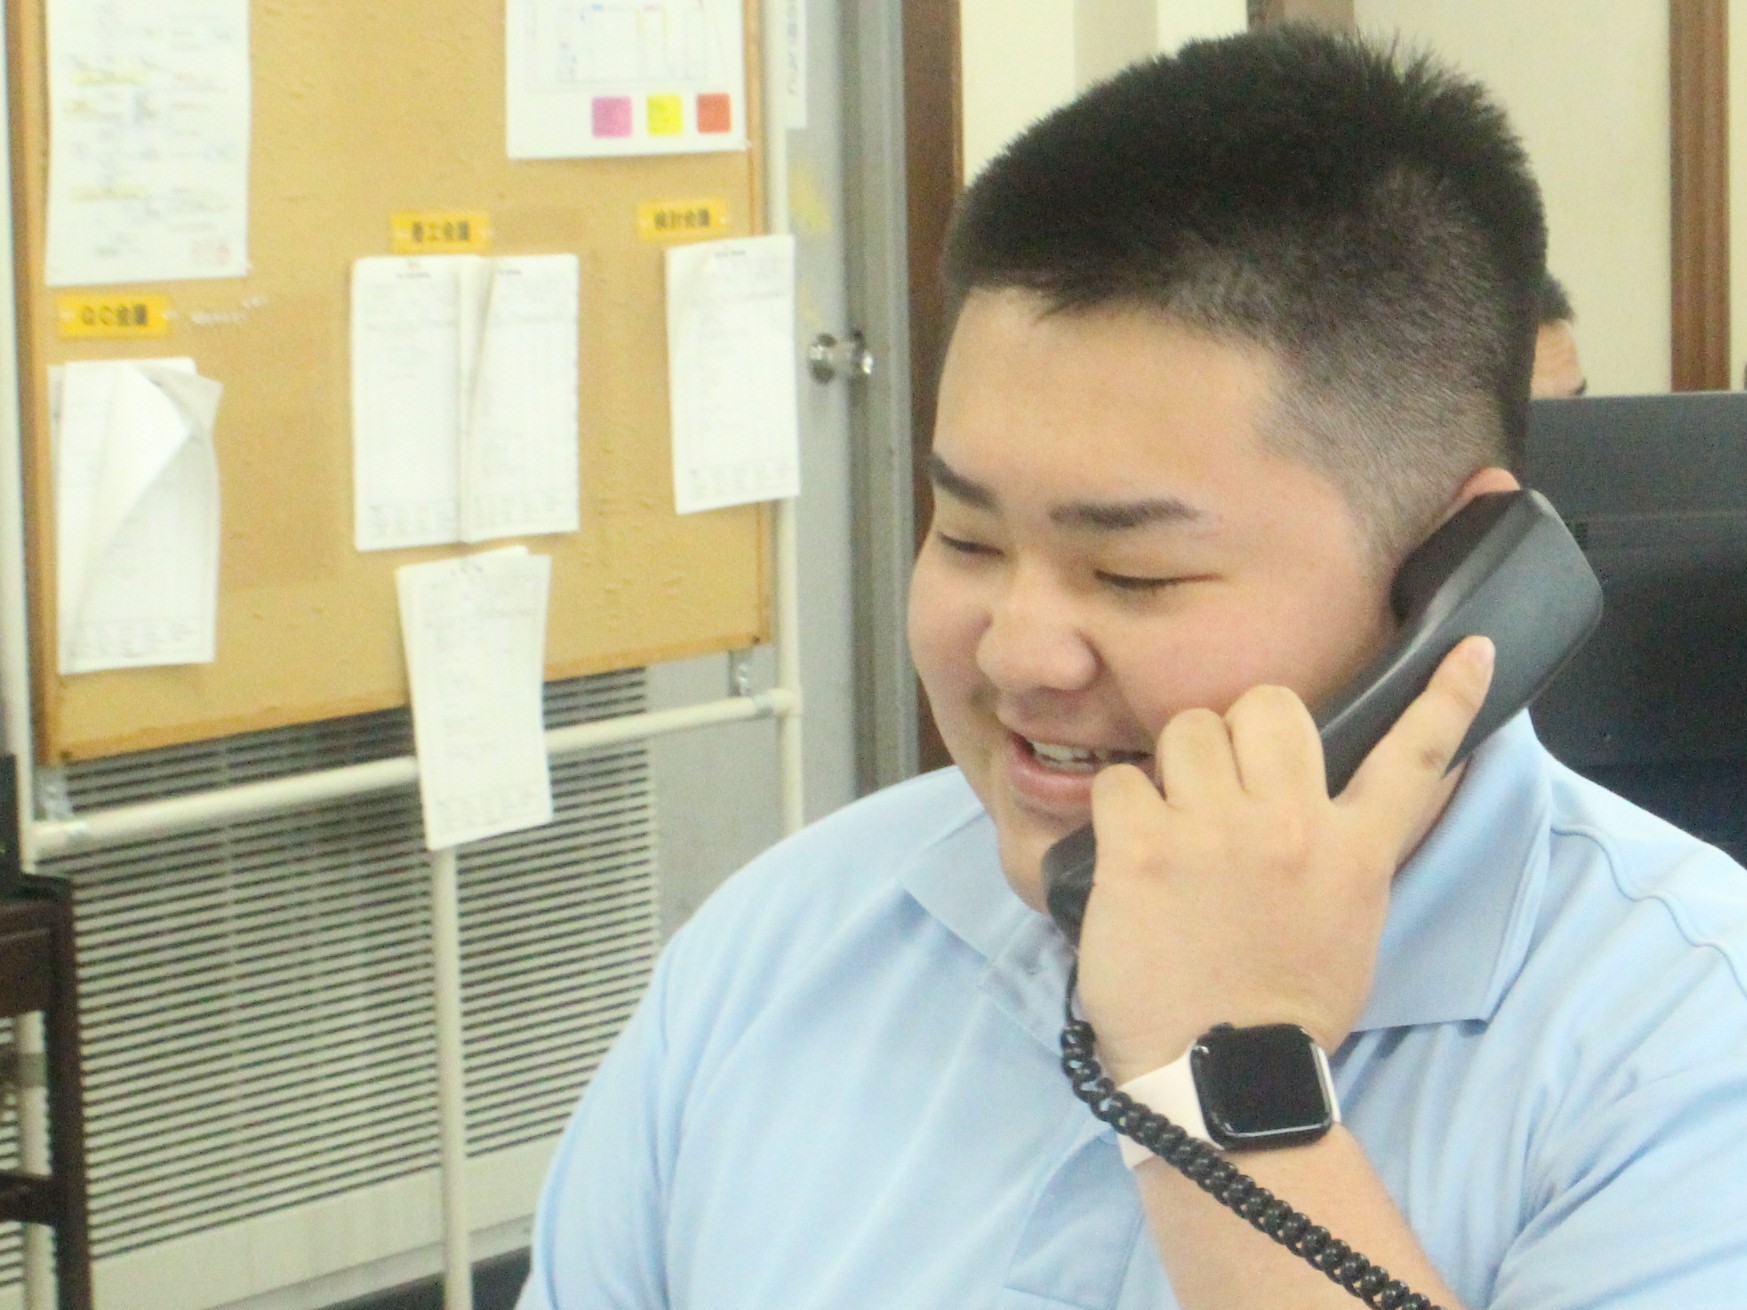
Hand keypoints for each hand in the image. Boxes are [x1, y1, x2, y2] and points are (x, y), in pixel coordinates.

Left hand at [1074, 637, 1494, 1083]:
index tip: (1473, 647)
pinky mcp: (1143, 850)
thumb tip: (1344, 810)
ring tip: (1170, 826)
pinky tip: (1126, 857)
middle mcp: (1290, 827)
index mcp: (1353, 851)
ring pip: (1186, 728)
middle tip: (1219, 786)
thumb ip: (1346, 856)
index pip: (1415, 756)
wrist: (1219, 1075)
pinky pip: (1121, 782)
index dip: (1447, 695)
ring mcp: (1214, 832)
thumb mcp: (1348, 927)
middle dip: (1238, 731)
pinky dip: (1116, 812)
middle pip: (1269, 705)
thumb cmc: (1281, 1007)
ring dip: (1172, 768)